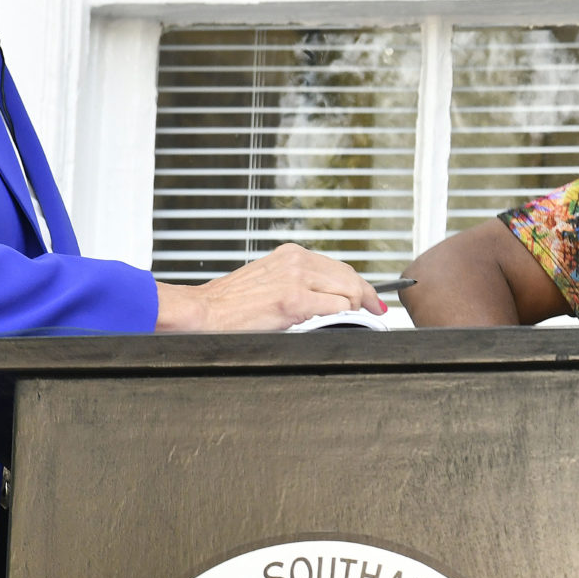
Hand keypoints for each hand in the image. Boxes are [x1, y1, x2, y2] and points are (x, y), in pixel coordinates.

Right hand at [156, 243, 383, 332]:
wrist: (205, 310)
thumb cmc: (232, 302)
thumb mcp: (270, 280)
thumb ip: (299, 282)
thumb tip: (329, 296)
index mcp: (292, 254)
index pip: (339, 266)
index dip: (360, 284)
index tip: (372, 298)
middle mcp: (296, 261)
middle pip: (350, 276)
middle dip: (366, 296)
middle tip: (374, 311)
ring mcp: (296, 278)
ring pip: (347, 291)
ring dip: (353, 308)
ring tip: (350, 319)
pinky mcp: (293, 299)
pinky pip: (335, 307)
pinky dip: (343, 316)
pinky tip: (337, 323)